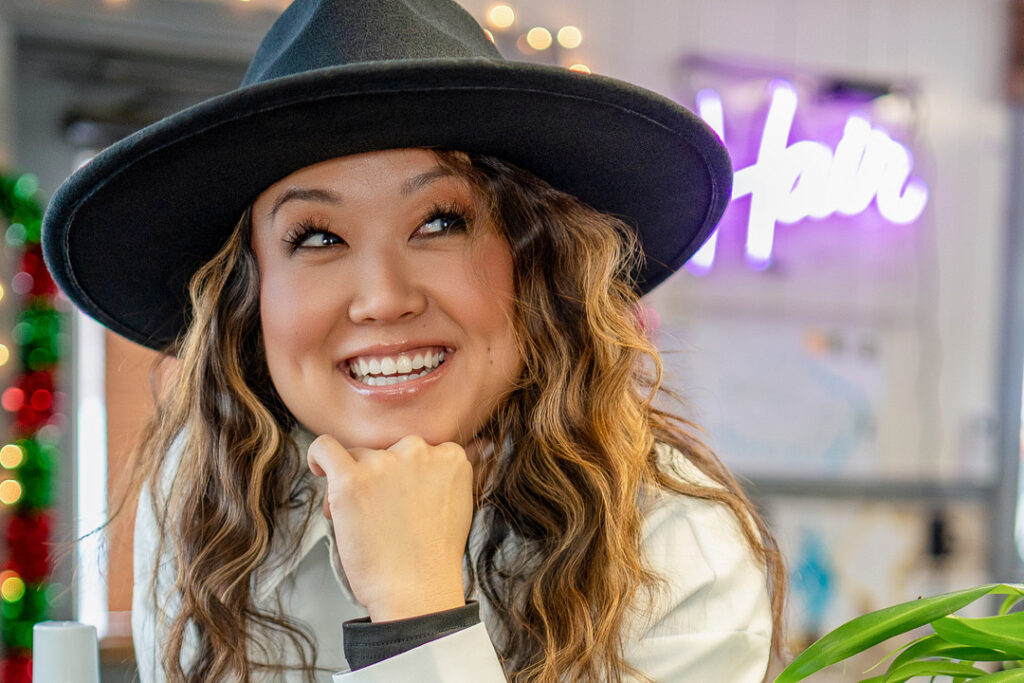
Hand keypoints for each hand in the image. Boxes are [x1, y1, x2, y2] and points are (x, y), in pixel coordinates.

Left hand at [306, 434, 473, 621]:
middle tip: (380, 515)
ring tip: (359, 518)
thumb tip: (417, 466)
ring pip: (358, 456)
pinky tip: (320, 470)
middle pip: (389, 451)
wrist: (416, 591)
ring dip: (355, 480)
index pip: (419, 451)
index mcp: (450, 456)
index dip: (406, 477)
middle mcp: (419, 451)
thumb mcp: (455, 504)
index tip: (403, 502)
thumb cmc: (432, 557)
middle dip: (381, 478)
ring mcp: (384, 462)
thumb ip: (439, 476)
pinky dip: (319, 456)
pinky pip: (325, 447)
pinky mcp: (351, 479)